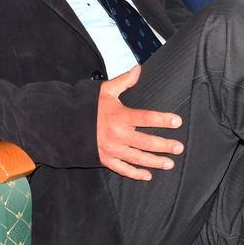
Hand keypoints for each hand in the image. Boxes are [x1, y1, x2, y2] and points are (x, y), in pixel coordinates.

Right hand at [95, 64, 183, 179]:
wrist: (64, 123)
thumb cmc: (87, 106)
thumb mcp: (105, 90)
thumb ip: (124, 81)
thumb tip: (138, 69)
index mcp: (120, 116)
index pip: (147, 118)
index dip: (163, 120)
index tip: (177, 121)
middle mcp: (117, 134)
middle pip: (146, 142)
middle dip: (165, 145)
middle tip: (179, 147)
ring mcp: (111, 149)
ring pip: (138, 158)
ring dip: (155, 162)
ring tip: (169, 163)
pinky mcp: (104, 159)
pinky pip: (122, 169)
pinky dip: (135, 174)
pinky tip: (147, 175)